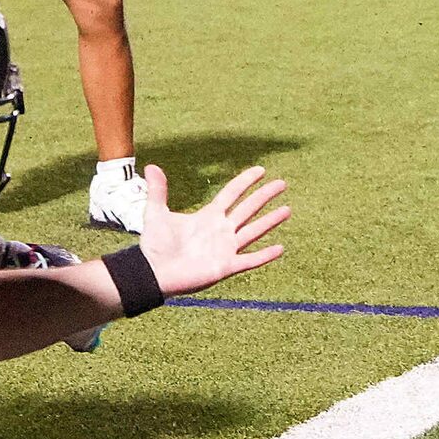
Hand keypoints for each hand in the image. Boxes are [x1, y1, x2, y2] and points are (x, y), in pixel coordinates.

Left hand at [134, 163, 288, 296]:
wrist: (153, 273)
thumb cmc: (155, 246)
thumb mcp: (156, 213)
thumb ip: (157, 191)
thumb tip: (151, 165)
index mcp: (208, 215)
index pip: (232, 193)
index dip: (246, 181)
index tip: (261, 170)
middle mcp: (221, 230)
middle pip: (248, 208)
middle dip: (265, 196)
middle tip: (283, 183)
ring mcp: (225, 248)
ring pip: (254, 231)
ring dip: (270, 221)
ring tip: (287, 210)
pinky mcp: (225, 266)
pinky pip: (249, 260)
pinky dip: (264, 255)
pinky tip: (280, 248)